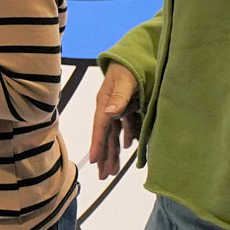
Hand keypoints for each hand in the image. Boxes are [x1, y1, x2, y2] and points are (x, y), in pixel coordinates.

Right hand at [88, 63, 139, 179]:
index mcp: (105, 102)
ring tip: (113, 171)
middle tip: (104, 177)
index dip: (97, 144)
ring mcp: (117, 108)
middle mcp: (109, 107)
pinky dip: (125, 138)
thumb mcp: (125, 79)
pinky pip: (124, 126)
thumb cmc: (129, 65)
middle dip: (104, 156)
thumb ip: (119, 96)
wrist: (135, 52)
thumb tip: (110, 112)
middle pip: (105, 136)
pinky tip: (127, 147)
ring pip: (113, 134)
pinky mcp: (127, 106)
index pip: (100, 127)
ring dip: (113, 152)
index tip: (94, 161)